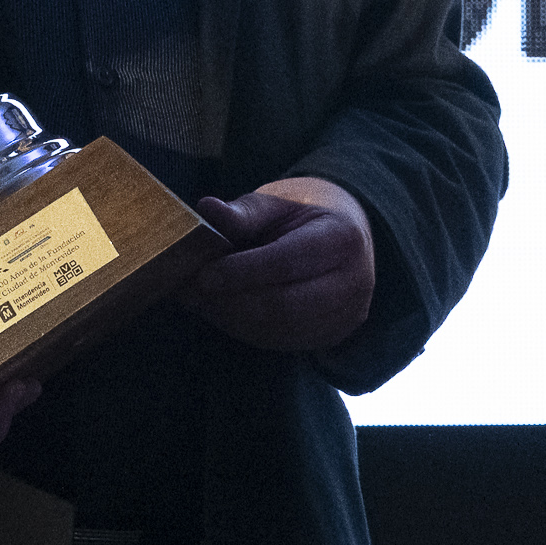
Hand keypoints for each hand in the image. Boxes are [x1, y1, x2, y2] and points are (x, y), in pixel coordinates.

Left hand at [188, 177, 376, 352]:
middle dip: (231, 302)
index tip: (203, 276)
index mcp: (343, 238)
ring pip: (278, 329)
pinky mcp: (331, 337)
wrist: (347, 238)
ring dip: (232, 318)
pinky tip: (221, 310)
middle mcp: (353, 282)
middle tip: (192, 291)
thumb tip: (206, 209)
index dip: (243, 272)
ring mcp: (346, 315)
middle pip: (284, 305)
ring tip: (200, 299)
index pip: (288, 261)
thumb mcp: (278, 203)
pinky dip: (243, 328)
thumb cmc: (306, 217)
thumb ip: (243, 212)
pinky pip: (279, 341)